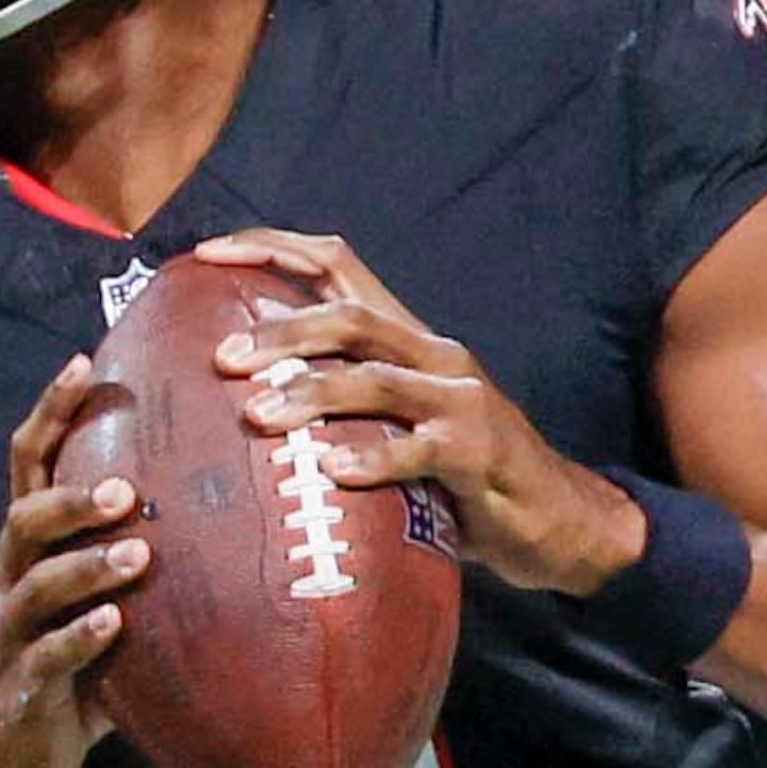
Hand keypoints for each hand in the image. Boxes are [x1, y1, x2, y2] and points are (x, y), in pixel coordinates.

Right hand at [0, 354, 149, 767]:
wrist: (21, 754)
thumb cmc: (79, 660)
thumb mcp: (103, 596)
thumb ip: (139, 548)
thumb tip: (232, 488)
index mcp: (27, 546)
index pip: (28, 462)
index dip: (50, 412)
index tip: (84, 362)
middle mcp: (8, 578)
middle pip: (23, 519)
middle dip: (70, 500)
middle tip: (125, 491)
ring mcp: (8, 633)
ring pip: (37, 586)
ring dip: (86, 566)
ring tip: (138, 554)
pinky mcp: (21, 687)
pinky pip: (48, 656)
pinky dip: (82, 637)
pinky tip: (116, 624)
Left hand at [195, 229, 639, 595]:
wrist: (559, 519)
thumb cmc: (460, 477)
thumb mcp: (399, 427)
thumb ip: (342, 409)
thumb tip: (241, 409)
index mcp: (407, 339)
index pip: (337, 264)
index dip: (272, 248)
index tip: (207, 255)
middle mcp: (433, 355)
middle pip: (349, 317)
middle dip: (282, 331)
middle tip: (224, 360)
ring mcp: (459, 402)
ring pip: (375, 378)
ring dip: (311, 394)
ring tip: (257, 417)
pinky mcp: (478, 453)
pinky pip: (418, 450)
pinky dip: (373, 457)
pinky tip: (333, 469)